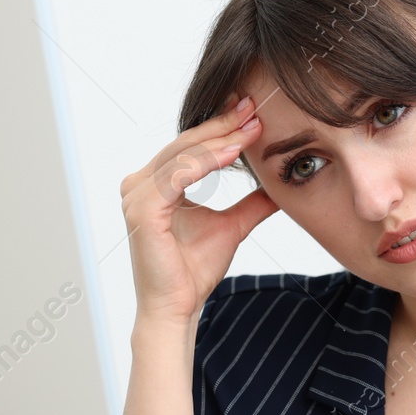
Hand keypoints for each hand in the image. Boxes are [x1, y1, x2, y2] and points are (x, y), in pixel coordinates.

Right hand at [120, 93, 278, 326]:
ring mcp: (136, 195)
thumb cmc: (193, 272)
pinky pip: (177, 174)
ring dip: (219, 139)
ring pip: (182, 155)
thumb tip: (279, 187)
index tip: (253, 113)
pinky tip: (232, 152)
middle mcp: (140, 184)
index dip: (222, 128)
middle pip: (186, 144)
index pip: (191, 147)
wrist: (178, 307)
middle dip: (222, 124)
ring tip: (250, 128)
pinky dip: (206, 162)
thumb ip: (251, 204)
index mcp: (156, 185)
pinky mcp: (141, 209)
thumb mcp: (232, 226)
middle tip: (253, 107)